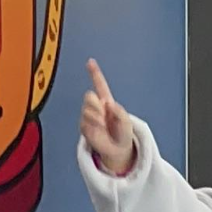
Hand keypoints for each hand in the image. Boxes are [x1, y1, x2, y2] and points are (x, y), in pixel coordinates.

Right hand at [80, 59, 134, 175]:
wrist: (118, 149)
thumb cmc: (123, 133)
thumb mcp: (126, 121)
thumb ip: (119, 111)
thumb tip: (108, 105)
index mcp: (107, 102)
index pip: (100, 85)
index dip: (95, 73)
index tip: (90, 61)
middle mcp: (96, 107)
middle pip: (88, 96)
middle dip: (95, 104)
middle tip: (103, 114)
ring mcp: (89, 117)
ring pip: (86, 110)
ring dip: (97, 118)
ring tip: (104, 126)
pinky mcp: (84, 127)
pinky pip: (85, 122)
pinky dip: (94, 126)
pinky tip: (99, 131)